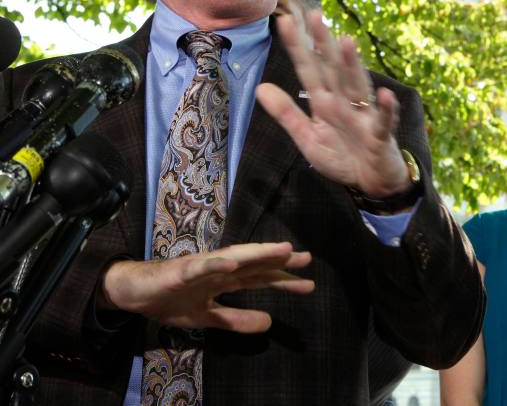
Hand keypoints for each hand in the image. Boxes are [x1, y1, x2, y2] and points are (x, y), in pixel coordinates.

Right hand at [99, 242, 313, 333]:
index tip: (308, 283)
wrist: (132, 293)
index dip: (283, 279)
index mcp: (225, 280)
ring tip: (282, 250)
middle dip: (279, 260)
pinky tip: (234, 263)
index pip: (259, 278)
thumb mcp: (207, 318)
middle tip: (307, 258)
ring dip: (258, 253)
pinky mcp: (181, 270)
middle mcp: (218, 268)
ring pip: (234, 257)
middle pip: (254, 263)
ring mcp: (201, 266)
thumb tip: (269, 323)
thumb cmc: (170, 299)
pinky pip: (201, 266)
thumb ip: (236, 319)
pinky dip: (217, 263)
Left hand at [257, 10, 410, 197]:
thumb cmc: (342, 157)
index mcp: (325, 102)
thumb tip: (261, 87)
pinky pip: (383, 121)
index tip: (284, 21)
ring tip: (346, 42)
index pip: (309, 70)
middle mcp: (344, 103)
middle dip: (323, 44)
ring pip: (357, 87)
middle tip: (314, 15)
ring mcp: (363, 117)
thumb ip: (287, 114)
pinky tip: (385, 94)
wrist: (373, 183)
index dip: (297, 47)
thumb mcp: (308, 138)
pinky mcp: (380, 136)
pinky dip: (386, 109)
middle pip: (332, 70)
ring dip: (353, 66)